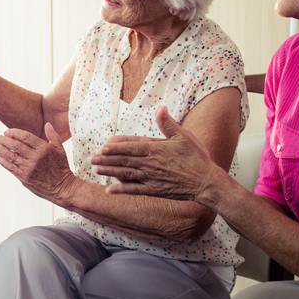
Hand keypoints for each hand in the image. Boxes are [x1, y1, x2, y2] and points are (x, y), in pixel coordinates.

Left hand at [0, 123, 78, 204]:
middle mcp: (36, 157)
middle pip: (16, 146)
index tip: (7, 131)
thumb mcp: (60, 150)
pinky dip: (3, 162)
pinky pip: (11, 168)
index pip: (25, 137)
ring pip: (11, 156)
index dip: (14, 133)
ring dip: (0, 149)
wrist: (63, 188)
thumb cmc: (61, 168)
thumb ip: (53, 136)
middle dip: (3, 140)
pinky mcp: (25, 178)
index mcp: (44, 148)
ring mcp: (29, 168)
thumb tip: (47, 124)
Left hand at [91, 106, 219, 200]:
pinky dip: (122, 190)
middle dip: (107, 159)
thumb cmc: (197, 158)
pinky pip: (134, 190)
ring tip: (96, 170)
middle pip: (124, 160)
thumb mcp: (183, 137)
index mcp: (156, 149)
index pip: (131, 146)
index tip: (103, 146)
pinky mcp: (155, 191)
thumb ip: (168, 124)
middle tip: (91, 159)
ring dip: (110, 172)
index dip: (116, 147)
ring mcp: (152, 178)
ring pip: (126, 174)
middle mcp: (151, 164)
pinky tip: (109, 190)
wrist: (206, 182)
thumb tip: (160, 107)